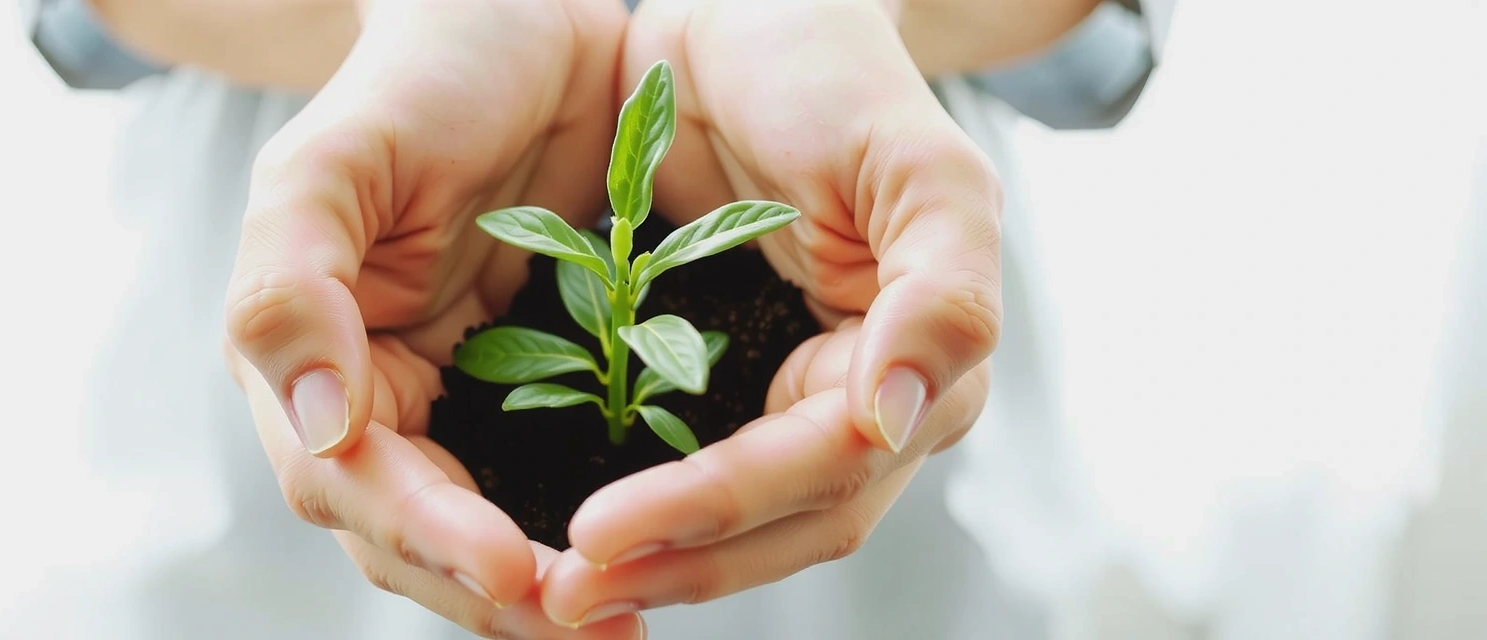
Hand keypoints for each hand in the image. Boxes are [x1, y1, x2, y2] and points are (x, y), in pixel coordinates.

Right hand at [222, 0, 644, 636]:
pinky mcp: (520, 393)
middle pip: (409, 539)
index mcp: (306, 361)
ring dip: (538, 596)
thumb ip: (290, 285)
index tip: (513, 568)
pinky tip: (643, 561)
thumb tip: (321, 425)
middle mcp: (366, 401)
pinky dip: (579, 534)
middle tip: (592, 624)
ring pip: (474, 535)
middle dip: (491, 595)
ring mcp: (443, 403)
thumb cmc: (417, 74)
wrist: (510, 20)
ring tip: (621, 623)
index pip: (352, 483)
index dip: (428, 535)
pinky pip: (539, 487)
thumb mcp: (331, 160)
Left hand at [539, 0, 1004, 623]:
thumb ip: (943, 292)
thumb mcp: (918, 163)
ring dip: (654, 563)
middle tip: (562, 595)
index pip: (824, 469)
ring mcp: (801, 403)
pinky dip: (643, 517)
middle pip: (786, 526)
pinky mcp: (733, 390)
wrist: (750, 21)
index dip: (718, 506)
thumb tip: (897, 417)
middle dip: (678, 562)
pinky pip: (693, 478)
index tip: (600, 529)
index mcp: (926, 362)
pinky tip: (567, 540)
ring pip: (744, 527)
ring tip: (552, 592)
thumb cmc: (834, 71)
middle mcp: (871, 403)